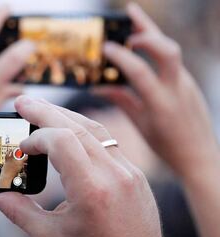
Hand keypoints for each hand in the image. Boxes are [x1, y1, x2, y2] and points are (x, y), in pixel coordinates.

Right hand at [0, 96, 168, 236]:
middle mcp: (115, 175)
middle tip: (23, 102)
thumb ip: (17, 211)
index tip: (22, 148)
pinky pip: (107, 141)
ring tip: (42, 110)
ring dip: (66, 115)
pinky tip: (68, 130)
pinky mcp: (134, 173)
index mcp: (92, 191)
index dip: (36, 138)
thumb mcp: (50, 236)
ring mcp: (129, 171)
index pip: (62, 141)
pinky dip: (84, 130)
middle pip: (77, 126)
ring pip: (95, 128)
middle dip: (46, 111)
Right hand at [92, 2, 219, 178]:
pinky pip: (172, 59)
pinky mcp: (188, 81)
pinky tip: (144, 46)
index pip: (140, 71)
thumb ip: (120, 100)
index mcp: (161, 103)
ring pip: (171, 49)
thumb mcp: (139, 123)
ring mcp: (186, 83)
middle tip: (127, 21)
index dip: (121, 56)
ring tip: (135, 20)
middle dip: (146, 31)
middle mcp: (177, 88)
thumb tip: (97, 88)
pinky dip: (157, 48)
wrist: (199, 154)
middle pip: (166, 49)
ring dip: (152, 33)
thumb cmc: (167, 144)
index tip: (107, 47)